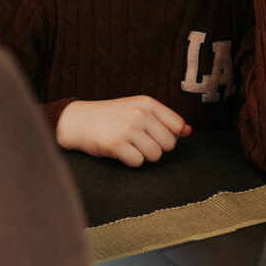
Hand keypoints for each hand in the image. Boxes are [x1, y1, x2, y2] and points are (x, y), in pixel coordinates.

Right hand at [55, 96, 191, 166]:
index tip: (154, 134)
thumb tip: (188, 130)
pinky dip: (130, 161)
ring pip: (155, 155)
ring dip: (144, 156)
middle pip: (169, 144)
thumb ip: (163, 120)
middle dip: (157, 148)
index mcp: (148, 103)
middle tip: (139, 142)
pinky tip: (120, 151)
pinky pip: (138, 162)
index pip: (177, 125)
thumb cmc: (111, 116)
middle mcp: (140, 113)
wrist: (77, 120)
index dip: (168, 135)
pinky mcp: (115, 144)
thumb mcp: (138, 110)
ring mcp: (128, 128)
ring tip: (130, 146)